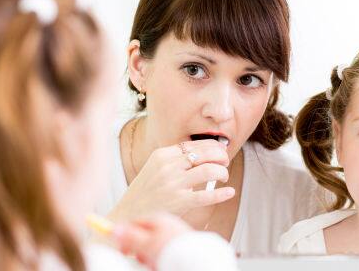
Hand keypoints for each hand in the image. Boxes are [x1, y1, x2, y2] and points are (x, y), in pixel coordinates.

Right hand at [109, 139, 234, 221]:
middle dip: (221, 157)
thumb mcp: (155, 167)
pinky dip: (222, 194)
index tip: (221, 152)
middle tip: (225, 163)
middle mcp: (168, 166)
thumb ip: (175, 159)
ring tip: (223, 177)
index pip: (195, 144)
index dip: (213, 147)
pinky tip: (229, 192)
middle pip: (205, 154)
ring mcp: (173, 184)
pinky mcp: (179, 202)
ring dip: (222, 173)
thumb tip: (203, 153)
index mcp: (163, 155)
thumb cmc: (146, 191)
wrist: (129, 213)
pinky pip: (207, 195)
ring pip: (209, 171)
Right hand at [114, 213, 191, 269]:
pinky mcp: (181, 245)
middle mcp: (168, 224)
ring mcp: (175, 234)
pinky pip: (165, 252)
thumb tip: (113, 229)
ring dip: (151, 257)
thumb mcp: (147, 244)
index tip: (122, 251)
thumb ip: (130, 237)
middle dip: (141, 251)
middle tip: (144, 260)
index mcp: (159, 219)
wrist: (197, 260)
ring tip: (157, 264)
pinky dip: (162, 259)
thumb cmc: (173, 250)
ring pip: (154, 246)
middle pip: (144, 236)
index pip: (135, 223)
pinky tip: (165, 264)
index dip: (125, 236)